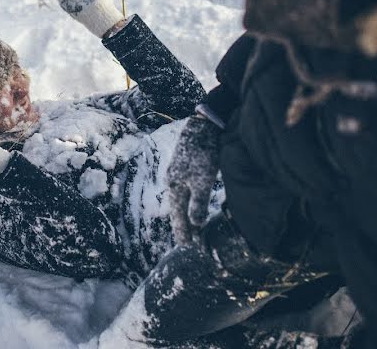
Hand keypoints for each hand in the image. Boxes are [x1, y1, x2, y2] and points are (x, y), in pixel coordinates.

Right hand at [166, 116, 221, 245]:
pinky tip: (196, 206)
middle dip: (184, 227)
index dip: (183, 233)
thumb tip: (195, 224)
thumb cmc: (202, 153)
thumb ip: (198, 202)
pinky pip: (188, 194)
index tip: (187, 248)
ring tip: (194, 230)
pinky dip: (191, 205)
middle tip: (190, 244)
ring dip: (188, 216)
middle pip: (178, 210)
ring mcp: (179, 175)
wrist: (203, 128)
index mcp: (174, 187)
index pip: (178, 217)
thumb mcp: (202, 180)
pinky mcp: (187, 169)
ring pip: (183, 202)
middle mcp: (174, 183)